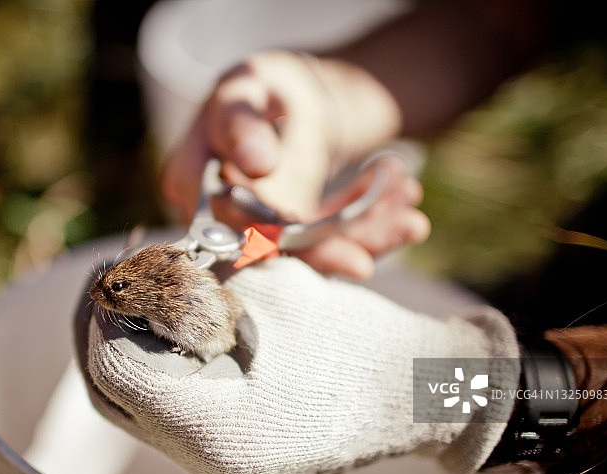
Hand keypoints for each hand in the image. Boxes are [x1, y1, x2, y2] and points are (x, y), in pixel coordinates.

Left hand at [76, 257, 519, 473]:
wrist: (417, 393)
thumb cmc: (358, 339)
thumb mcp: (272, 293)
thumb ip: (194, 282)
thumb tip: (138, 267)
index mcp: (221, 427)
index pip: (116, 369)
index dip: (106, 311)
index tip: (118, 266)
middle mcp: (209, 463)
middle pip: (112, 395)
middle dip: (101, 328)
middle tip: (114, 276)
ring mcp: (217, 470)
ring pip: (131, 407)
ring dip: (125, 346)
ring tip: (141, 294)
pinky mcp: (226, 460)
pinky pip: (164, 414)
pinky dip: (157, 365)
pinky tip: (171, 326)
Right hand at [161, 51, 428, 278]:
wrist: (288, 97)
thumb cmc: (257, 88)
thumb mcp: (247, 90)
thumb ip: (242, 124)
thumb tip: (256, 162)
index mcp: (194, 185)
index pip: (231, 228)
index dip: (277, 242)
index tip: (338, 246)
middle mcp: (224, 219)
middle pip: (280, 251)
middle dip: (344, 244)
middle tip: (403, 227)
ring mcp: (264, 232)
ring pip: (315, 251)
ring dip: (371, 234)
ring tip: (412, 214)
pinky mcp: (300, 236)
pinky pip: (336, 238)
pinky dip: (374, 221)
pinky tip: (404, 196)